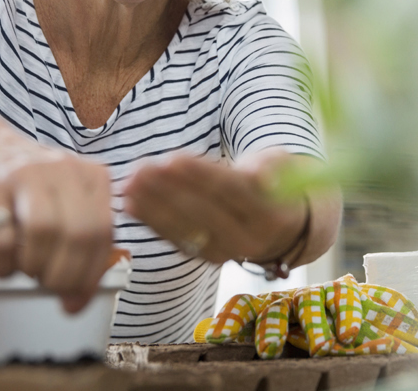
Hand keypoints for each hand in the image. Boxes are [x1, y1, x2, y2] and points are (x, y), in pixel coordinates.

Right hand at [0, 115, 113, 313]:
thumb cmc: (21, 182)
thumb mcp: (61, 201)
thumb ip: (77, 242)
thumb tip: (77, 300)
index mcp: (92, 177)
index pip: (104, 234)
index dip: (90, 275)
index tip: (74, 301)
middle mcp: (65, 171)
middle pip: (79, 235)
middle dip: (64, 275)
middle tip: (46, 285)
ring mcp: (26, 174)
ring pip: (44, 232)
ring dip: (33, 266)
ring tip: (22, 269)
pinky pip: (1, 234)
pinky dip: (2, 261)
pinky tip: (0, 263)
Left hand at [120, 148, 307, 264]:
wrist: (289, 227)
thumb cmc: (277, 184)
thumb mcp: (283, 166)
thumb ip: (269, 166)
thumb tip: (256, 174)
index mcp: (271, 212)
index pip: (231, 191)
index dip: (200, 176)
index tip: (171, 159)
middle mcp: (250, 238)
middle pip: (204, 211)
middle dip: (168, 189)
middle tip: (141, 169)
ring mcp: (227, 252)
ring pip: (185, 228)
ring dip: (153, 206)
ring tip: (128, 184)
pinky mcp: (207, 257)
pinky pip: (176, 239)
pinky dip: (152, 221)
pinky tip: (130, 204)